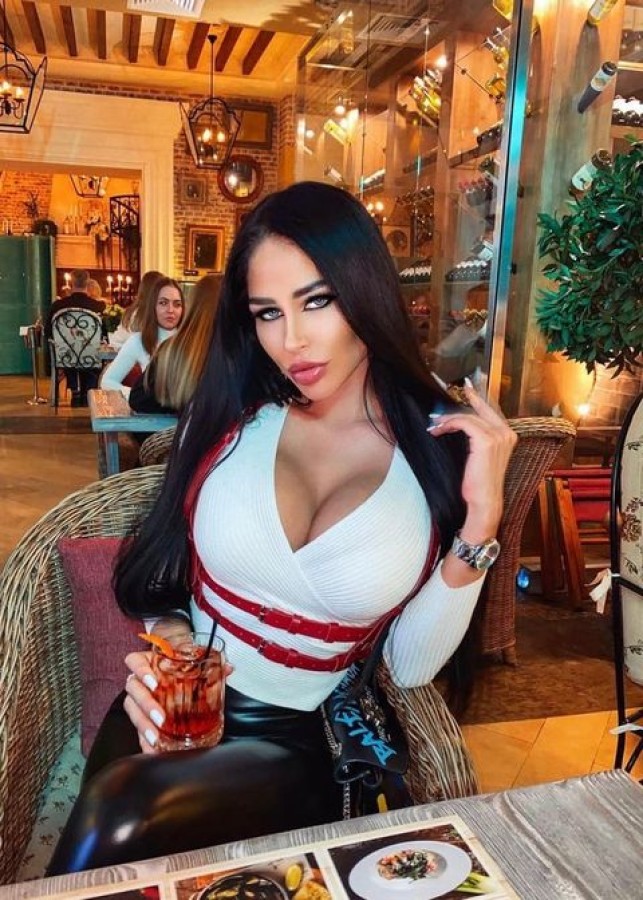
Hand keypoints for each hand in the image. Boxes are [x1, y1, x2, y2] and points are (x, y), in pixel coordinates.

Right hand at [124, 618, 232, 752]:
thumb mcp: (192, 661)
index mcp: (148, 662)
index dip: (141, 671)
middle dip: (146, 705)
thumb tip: (228, 668)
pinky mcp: (140, 717)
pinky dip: (144, 740)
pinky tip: (153, 748)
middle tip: (161, 718)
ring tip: (156, 737)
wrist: (176, 672)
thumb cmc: (179, 665)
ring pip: (132, 710)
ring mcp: (138, 699)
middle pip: (133, 690)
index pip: (135, 662)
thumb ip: (209, 662)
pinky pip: (136, 729)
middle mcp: (139, 680)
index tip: (154, 683)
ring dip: (143, 725)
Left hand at [428, 380, 516, 542]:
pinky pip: (464, 422)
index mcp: (508, 435)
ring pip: (468, 416)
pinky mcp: (486, 440)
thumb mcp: (479, 456)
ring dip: (447, 419)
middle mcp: (507, 433)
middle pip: (479, 409)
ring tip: (434, 425)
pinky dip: (449, 424)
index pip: (490, 410)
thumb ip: (476, 438)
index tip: (466, 388)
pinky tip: (438, 430)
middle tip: (441, 400)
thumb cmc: (479, 483)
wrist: (484, 501)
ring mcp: (498, 436)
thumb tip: (458, 422)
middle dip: (459, 404)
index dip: (476, 398)